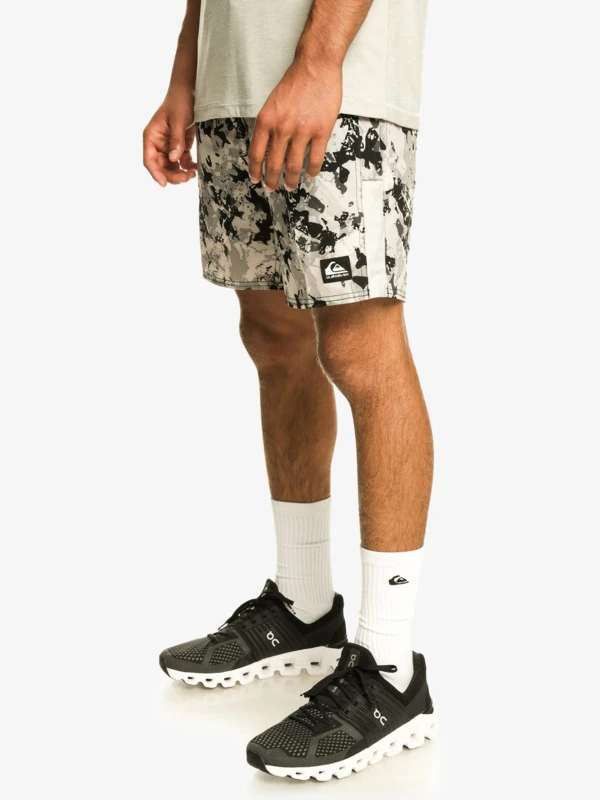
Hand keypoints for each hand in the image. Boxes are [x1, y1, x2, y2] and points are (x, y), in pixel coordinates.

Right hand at [143, 88, 196, 186]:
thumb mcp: (178, 120)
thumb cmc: (179, 102)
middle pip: (161, 167)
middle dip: (172, 175)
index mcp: (151, 136)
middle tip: (185, 178)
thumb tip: (173, 159)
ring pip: (171, 167)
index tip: (164, 183)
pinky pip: (182, 162)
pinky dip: (188, 167)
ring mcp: (169, 146)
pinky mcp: (180, 146)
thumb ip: (176, 140)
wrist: (190, 92)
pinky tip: (195, 168)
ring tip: (192, 175)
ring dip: (180, 174)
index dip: (155, 173)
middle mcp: (158, 144)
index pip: (149, 160)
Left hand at [249, 59, 342, 191]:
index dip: (255, 171)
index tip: (256, 179)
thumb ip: (269, 125)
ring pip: (294, 166)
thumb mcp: (272, 103)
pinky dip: (312, 170)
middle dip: (271, 181)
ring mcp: (302, 131)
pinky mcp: (321, 131)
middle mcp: (282, 128)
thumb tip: (267, 147)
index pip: (256, 154)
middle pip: (274, 165)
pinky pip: (315, 159)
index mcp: (266, 121)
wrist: (316, 66)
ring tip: (291, 186)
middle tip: (271, 188)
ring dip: (291, 180)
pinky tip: (311, 174)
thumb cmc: (295, 82)